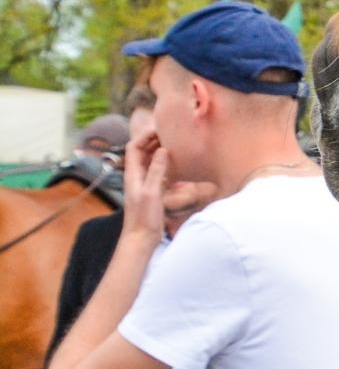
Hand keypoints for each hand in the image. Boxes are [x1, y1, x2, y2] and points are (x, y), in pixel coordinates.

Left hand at [120, 128, 168, 243]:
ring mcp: (144, 183)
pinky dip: (165, 162)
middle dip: (153, 139)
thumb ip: (156, 170)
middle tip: (170, 131)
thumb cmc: (144, 218)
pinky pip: (158, 171)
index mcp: (132, 174)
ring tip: (175, 142)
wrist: (141, 239)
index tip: (160, 128)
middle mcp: (137, 176)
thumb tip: (162, 149)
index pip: (133, 147)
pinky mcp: (153, 191)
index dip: (145, 136)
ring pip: (150, 160)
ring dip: (159, 150)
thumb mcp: (151, 192)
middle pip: (141, 151)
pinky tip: (177, 162)